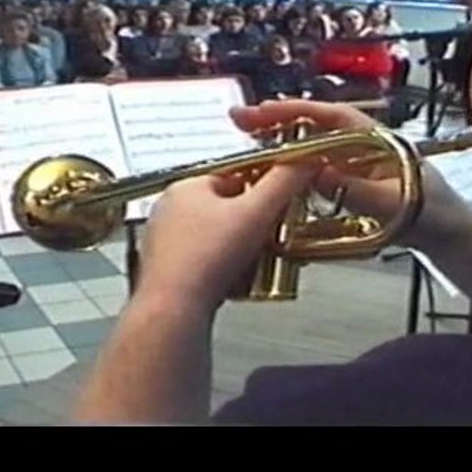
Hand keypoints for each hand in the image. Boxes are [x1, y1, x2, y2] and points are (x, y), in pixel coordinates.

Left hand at [137, 165, 315, 312]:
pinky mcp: (169, 270)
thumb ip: (284, 181)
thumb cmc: (205, 259)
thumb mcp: (257, 212)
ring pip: (220, 236)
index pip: (237, 173)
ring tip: (259, 261)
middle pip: (230, 207)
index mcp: (187, 186)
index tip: (286, 199)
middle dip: (257, 222)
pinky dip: (227, 267)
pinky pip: (208, 260)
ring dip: (244, 247)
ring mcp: (167, 241)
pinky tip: (238, 279)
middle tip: (275, 235)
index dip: (267, 186)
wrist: (174, 311)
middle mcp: (172, 210)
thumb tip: (303, 160)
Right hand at [229, 100, 466, 246]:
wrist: (454, 239)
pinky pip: (318, 175)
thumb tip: (315, 173)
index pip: (332, 116)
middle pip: (316, 128)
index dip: (296, 111)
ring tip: (246, 146)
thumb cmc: (436, 215)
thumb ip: (357, 190)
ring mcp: (358, 168)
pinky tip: (273, 180)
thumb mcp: (398, 203)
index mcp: (378, 140)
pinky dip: (294, 174)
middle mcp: (364, 148)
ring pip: (313, 150)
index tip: (263, 111)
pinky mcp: (354, 188)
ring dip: (282, 146)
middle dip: (278, 122)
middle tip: (239, 122)